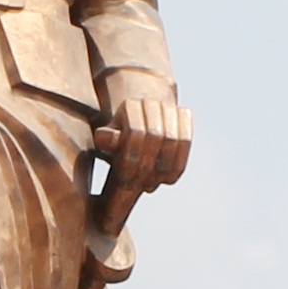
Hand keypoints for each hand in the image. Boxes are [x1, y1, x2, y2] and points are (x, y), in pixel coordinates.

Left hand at [94, 64, 192, 190]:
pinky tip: (167, 179)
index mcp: (129, 105)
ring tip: (151, 184)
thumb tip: (102, 136)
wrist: (139, 115)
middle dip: (147, 165)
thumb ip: (106, 140)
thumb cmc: (120, 135)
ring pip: (172, 140)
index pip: (134, 132)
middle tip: (138, 185)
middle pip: (155, 136)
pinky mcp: (184, 115)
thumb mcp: (109, 139)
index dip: (131, 159)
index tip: (125, 180)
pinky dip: (178, 164)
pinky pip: (185, 142)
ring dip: (163, 167)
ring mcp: (169, 108)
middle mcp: (151, 102)